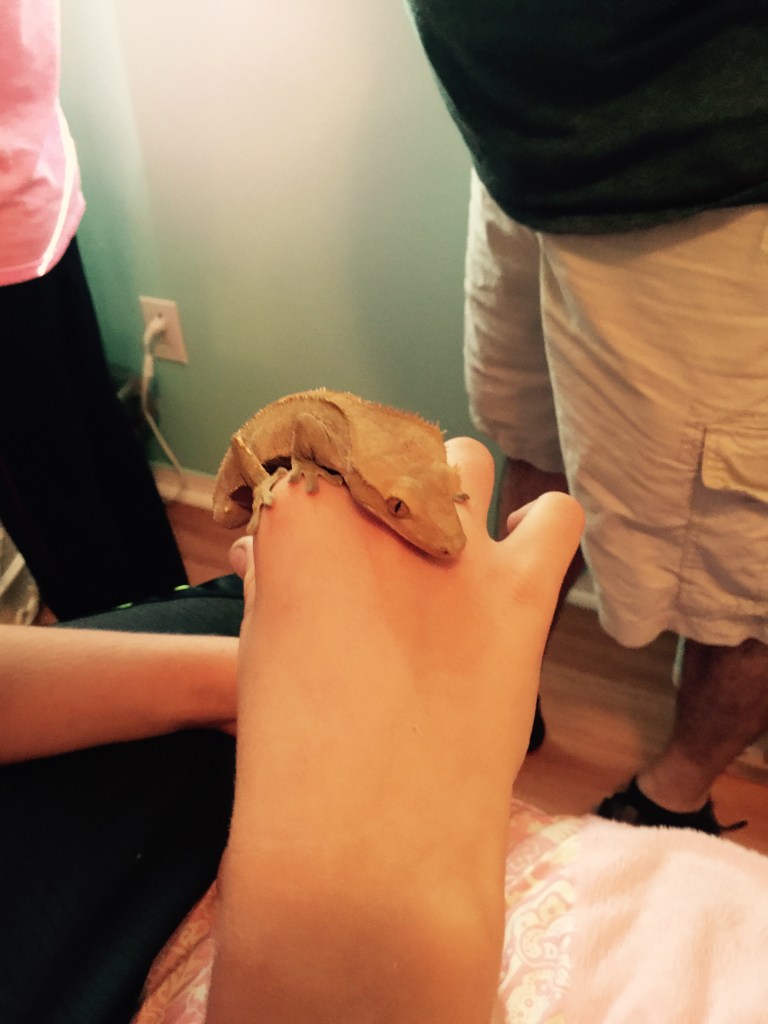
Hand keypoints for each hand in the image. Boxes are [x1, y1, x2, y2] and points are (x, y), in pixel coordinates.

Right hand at [215, 436, 582, 1023]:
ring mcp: (455, 544)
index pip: (312, 445)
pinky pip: (556, 515)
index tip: (317, 510)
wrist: (364, 839)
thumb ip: (278, 572)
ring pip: (466, 461)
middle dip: (384, 480)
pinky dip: (543, 522)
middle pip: (391, 445)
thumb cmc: (294, 751)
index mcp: (300, 512)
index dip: (314, 479)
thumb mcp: (262, 639)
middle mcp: (377, 509)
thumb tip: (281, 544)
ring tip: (449, 543)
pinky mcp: (521, 590)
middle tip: (384, 539)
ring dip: (455, 489)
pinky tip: (523, 551)